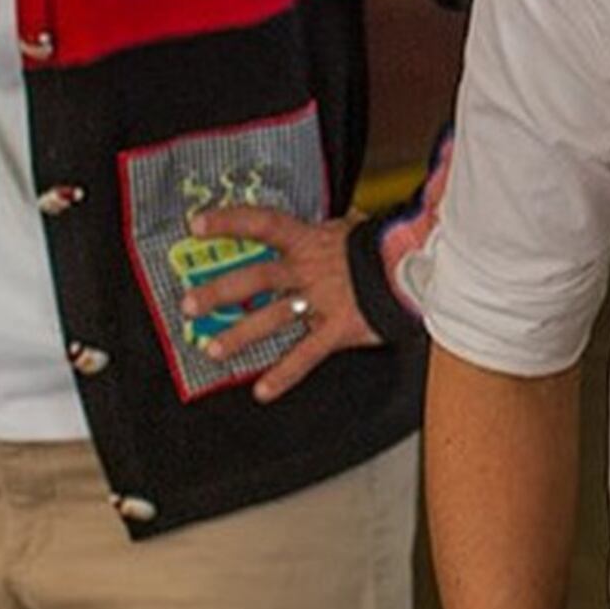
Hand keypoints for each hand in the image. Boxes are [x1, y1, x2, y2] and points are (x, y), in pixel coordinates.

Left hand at [180, 204, 381, 404]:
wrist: (420, 271)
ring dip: (240, 335)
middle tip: (188, 305)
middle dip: (219, 292)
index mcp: (310, 240)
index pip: (264, 224)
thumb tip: (341, 218)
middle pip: (256, 277)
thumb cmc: (386, 250)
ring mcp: (323, 300)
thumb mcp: (354, 230)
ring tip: (213, 349)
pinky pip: (306, 355)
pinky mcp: (339, 329)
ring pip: (273, 317)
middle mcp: (310, 270)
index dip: (229, 222)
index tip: (197, 225)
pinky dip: (283, 374)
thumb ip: (335, 230)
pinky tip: (262, 390)